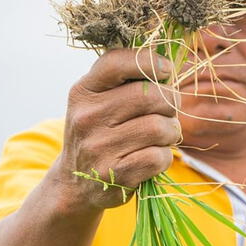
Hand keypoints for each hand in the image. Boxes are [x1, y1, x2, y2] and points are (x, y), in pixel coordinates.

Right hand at [52, 48, 179, 209]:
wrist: (74, 184)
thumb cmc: (99, 133)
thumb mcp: (98, 102)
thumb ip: (125, 81)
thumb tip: (166, 65)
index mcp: (83, 92)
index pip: (116, 63)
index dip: (149, 61)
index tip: (165, 70)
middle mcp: (87, 117)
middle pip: (151, 96)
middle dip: (170, 103)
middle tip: (166, 112)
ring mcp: (99, 147)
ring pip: (159, 127)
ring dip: (171, 132)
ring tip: (161, 136)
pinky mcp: (114, 175)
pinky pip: (159, 157)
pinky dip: (164, 157)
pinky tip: (152, 157)